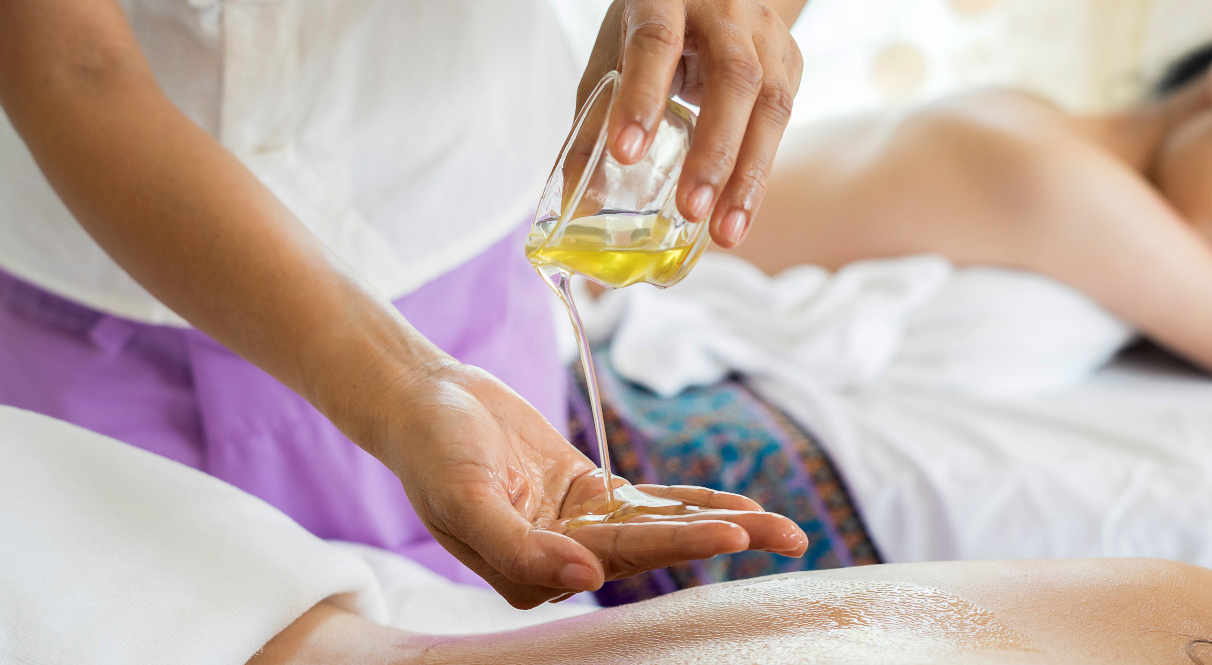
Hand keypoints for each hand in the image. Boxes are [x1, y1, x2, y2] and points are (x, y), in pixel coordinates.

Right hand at [370, 359, 806, 608]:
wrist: (422, 400)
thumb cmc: (433, 450)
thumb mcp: (463, 498)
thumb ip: (518, 547)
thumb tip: (584, 580)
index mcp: (530, 572)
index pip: (618, 561)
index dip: (678, 546)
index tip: (732, 534)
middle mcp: (562, 558)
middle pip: (654, 551)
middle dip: (722, 541)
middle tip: (788, 536)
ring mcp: (579, 526)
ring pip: (661, 528)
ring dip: (720, 524)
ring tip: (785, 529)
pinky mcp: (588, 494)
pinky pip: (650, 502)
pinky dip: (693, 502)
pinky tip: (740, 506)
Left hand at [581, 0, 803, 248]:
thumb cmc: (653, 30)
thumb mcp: (614, 57)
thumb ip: (594, 123)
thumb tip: (576, 199)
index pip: (656, 44)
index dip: (642, 97)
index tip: (625, 153)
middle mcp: (725, 11)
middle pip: (732, 77)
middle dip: (713, 151)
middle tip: (690, 209)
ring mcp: (765, 35)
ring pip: (770, 104)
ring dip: (748, 176)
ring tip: (725, 232)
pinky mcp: (789, 62)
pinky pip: (780, 123)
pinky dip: (759, 173)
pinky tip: (739, 212)